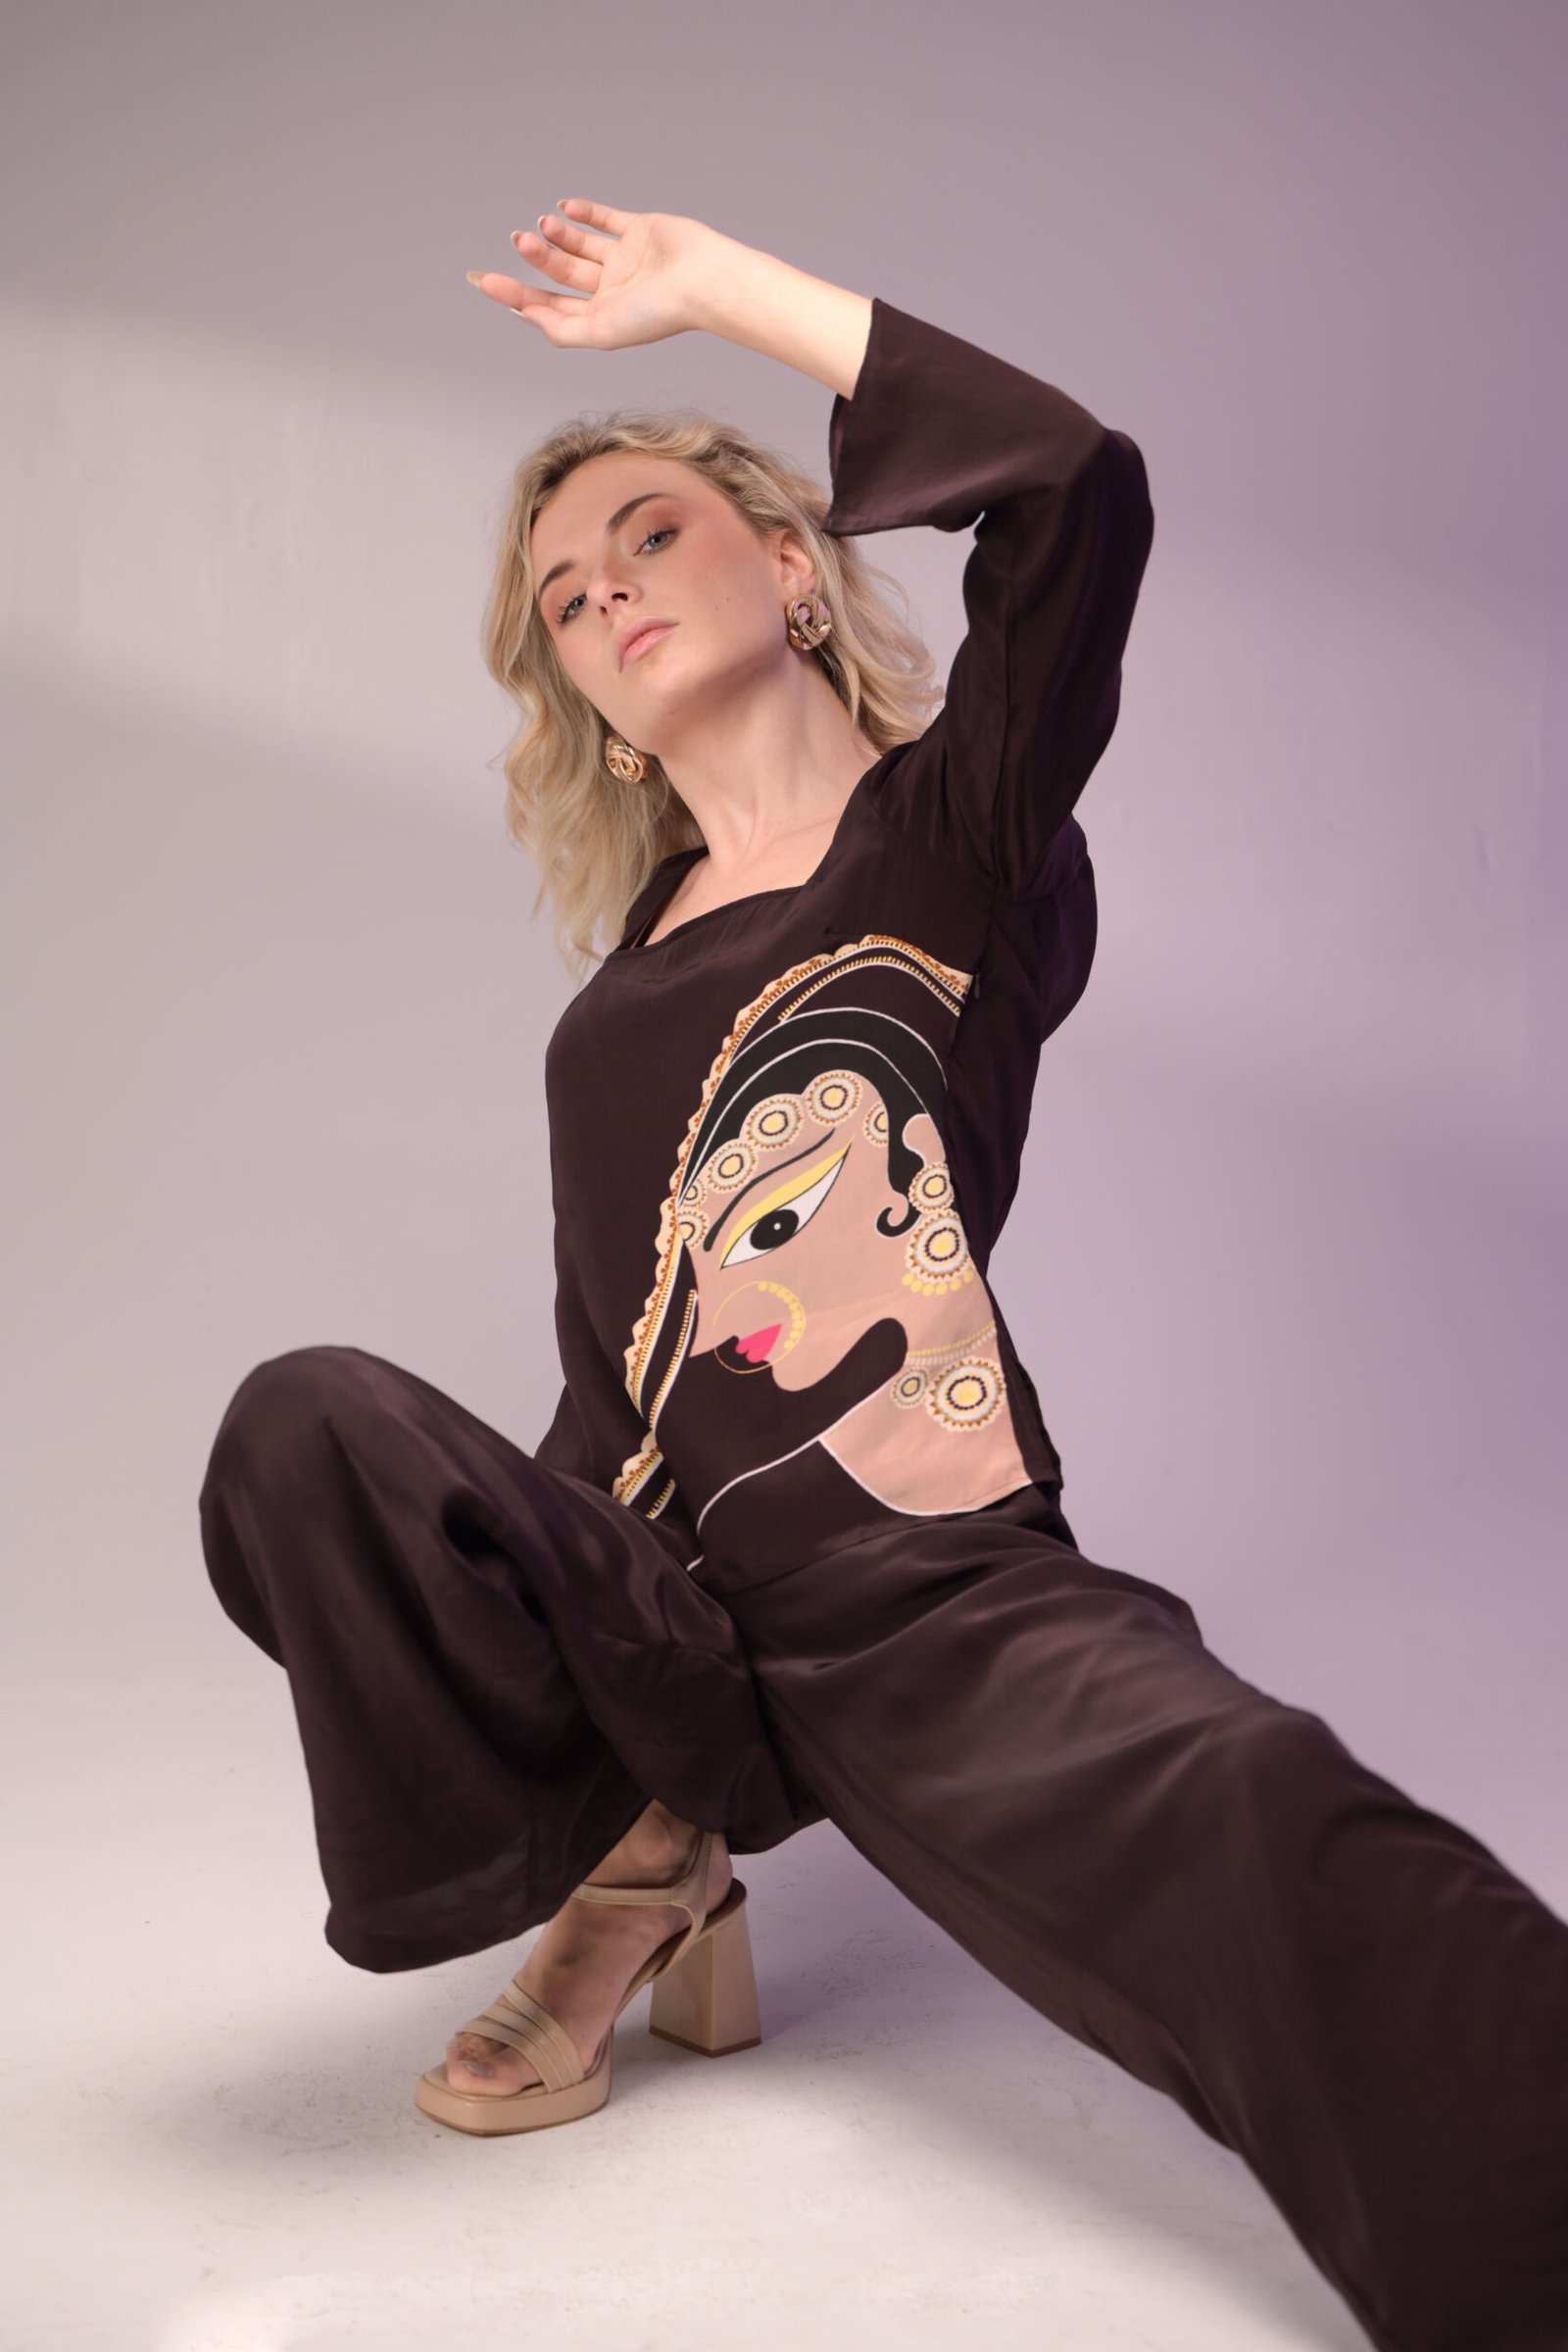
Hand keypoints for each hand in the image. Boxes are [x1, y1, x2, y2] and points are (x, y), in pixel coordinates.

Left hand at [467, 198, 727, 349]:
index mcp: (603, 317)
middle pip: (562, 272)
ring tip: (544, 225)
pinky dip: (584, 211)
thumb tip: (525, 317)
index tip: (488, 282)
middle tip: (519, 240)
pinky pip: (605, 218)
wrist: (701, 280)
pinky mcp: (640, 230)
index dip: (519, 295)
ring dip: (557, 235)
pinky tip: (564, 207)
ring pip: (580, 244)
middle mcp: (612, 289)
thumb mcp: (601, 332)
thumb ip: (562, 330)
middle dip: (537, 258)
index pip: (552, 306)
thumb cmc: (658, 313)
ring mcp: (626, 259)